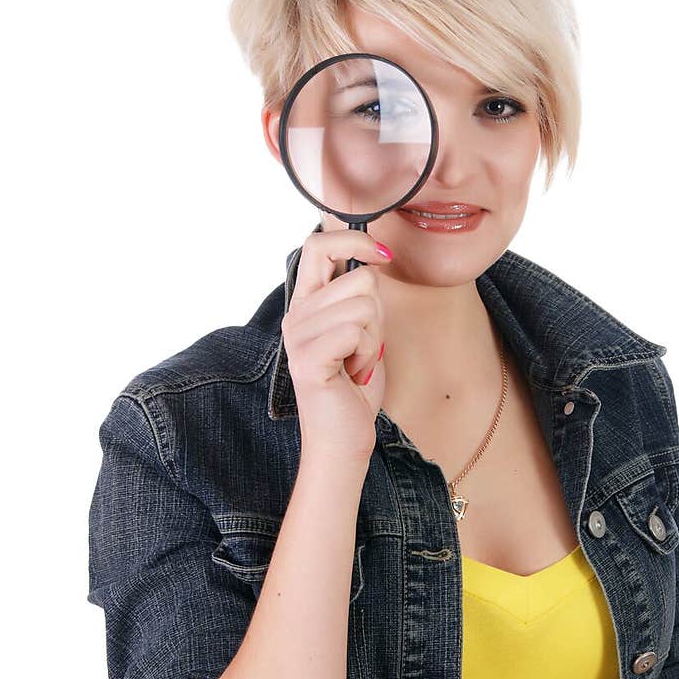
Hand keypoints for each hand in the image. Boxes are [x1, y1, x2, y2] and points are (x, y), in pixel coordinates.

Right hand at [281, 229, 389, 466]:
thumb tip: (372, 259)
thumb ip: (359, 297)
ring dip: (374, 339)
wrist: (342, 440)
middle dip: (378, 314)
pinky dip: (367, 354)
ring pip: (365, 306)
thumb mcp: (361, 331)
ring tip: (355, 363)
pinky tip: (353, 373)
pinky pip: (357, 332)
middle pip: (360, 278)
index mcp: (305, 304)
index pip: (319, 245)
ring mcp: (299, 336)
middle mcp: (296, 315)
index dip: (355, 239)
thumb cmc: (353, 389)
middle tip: (360, 348)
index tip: (383, 256)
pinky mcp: (309, 358)